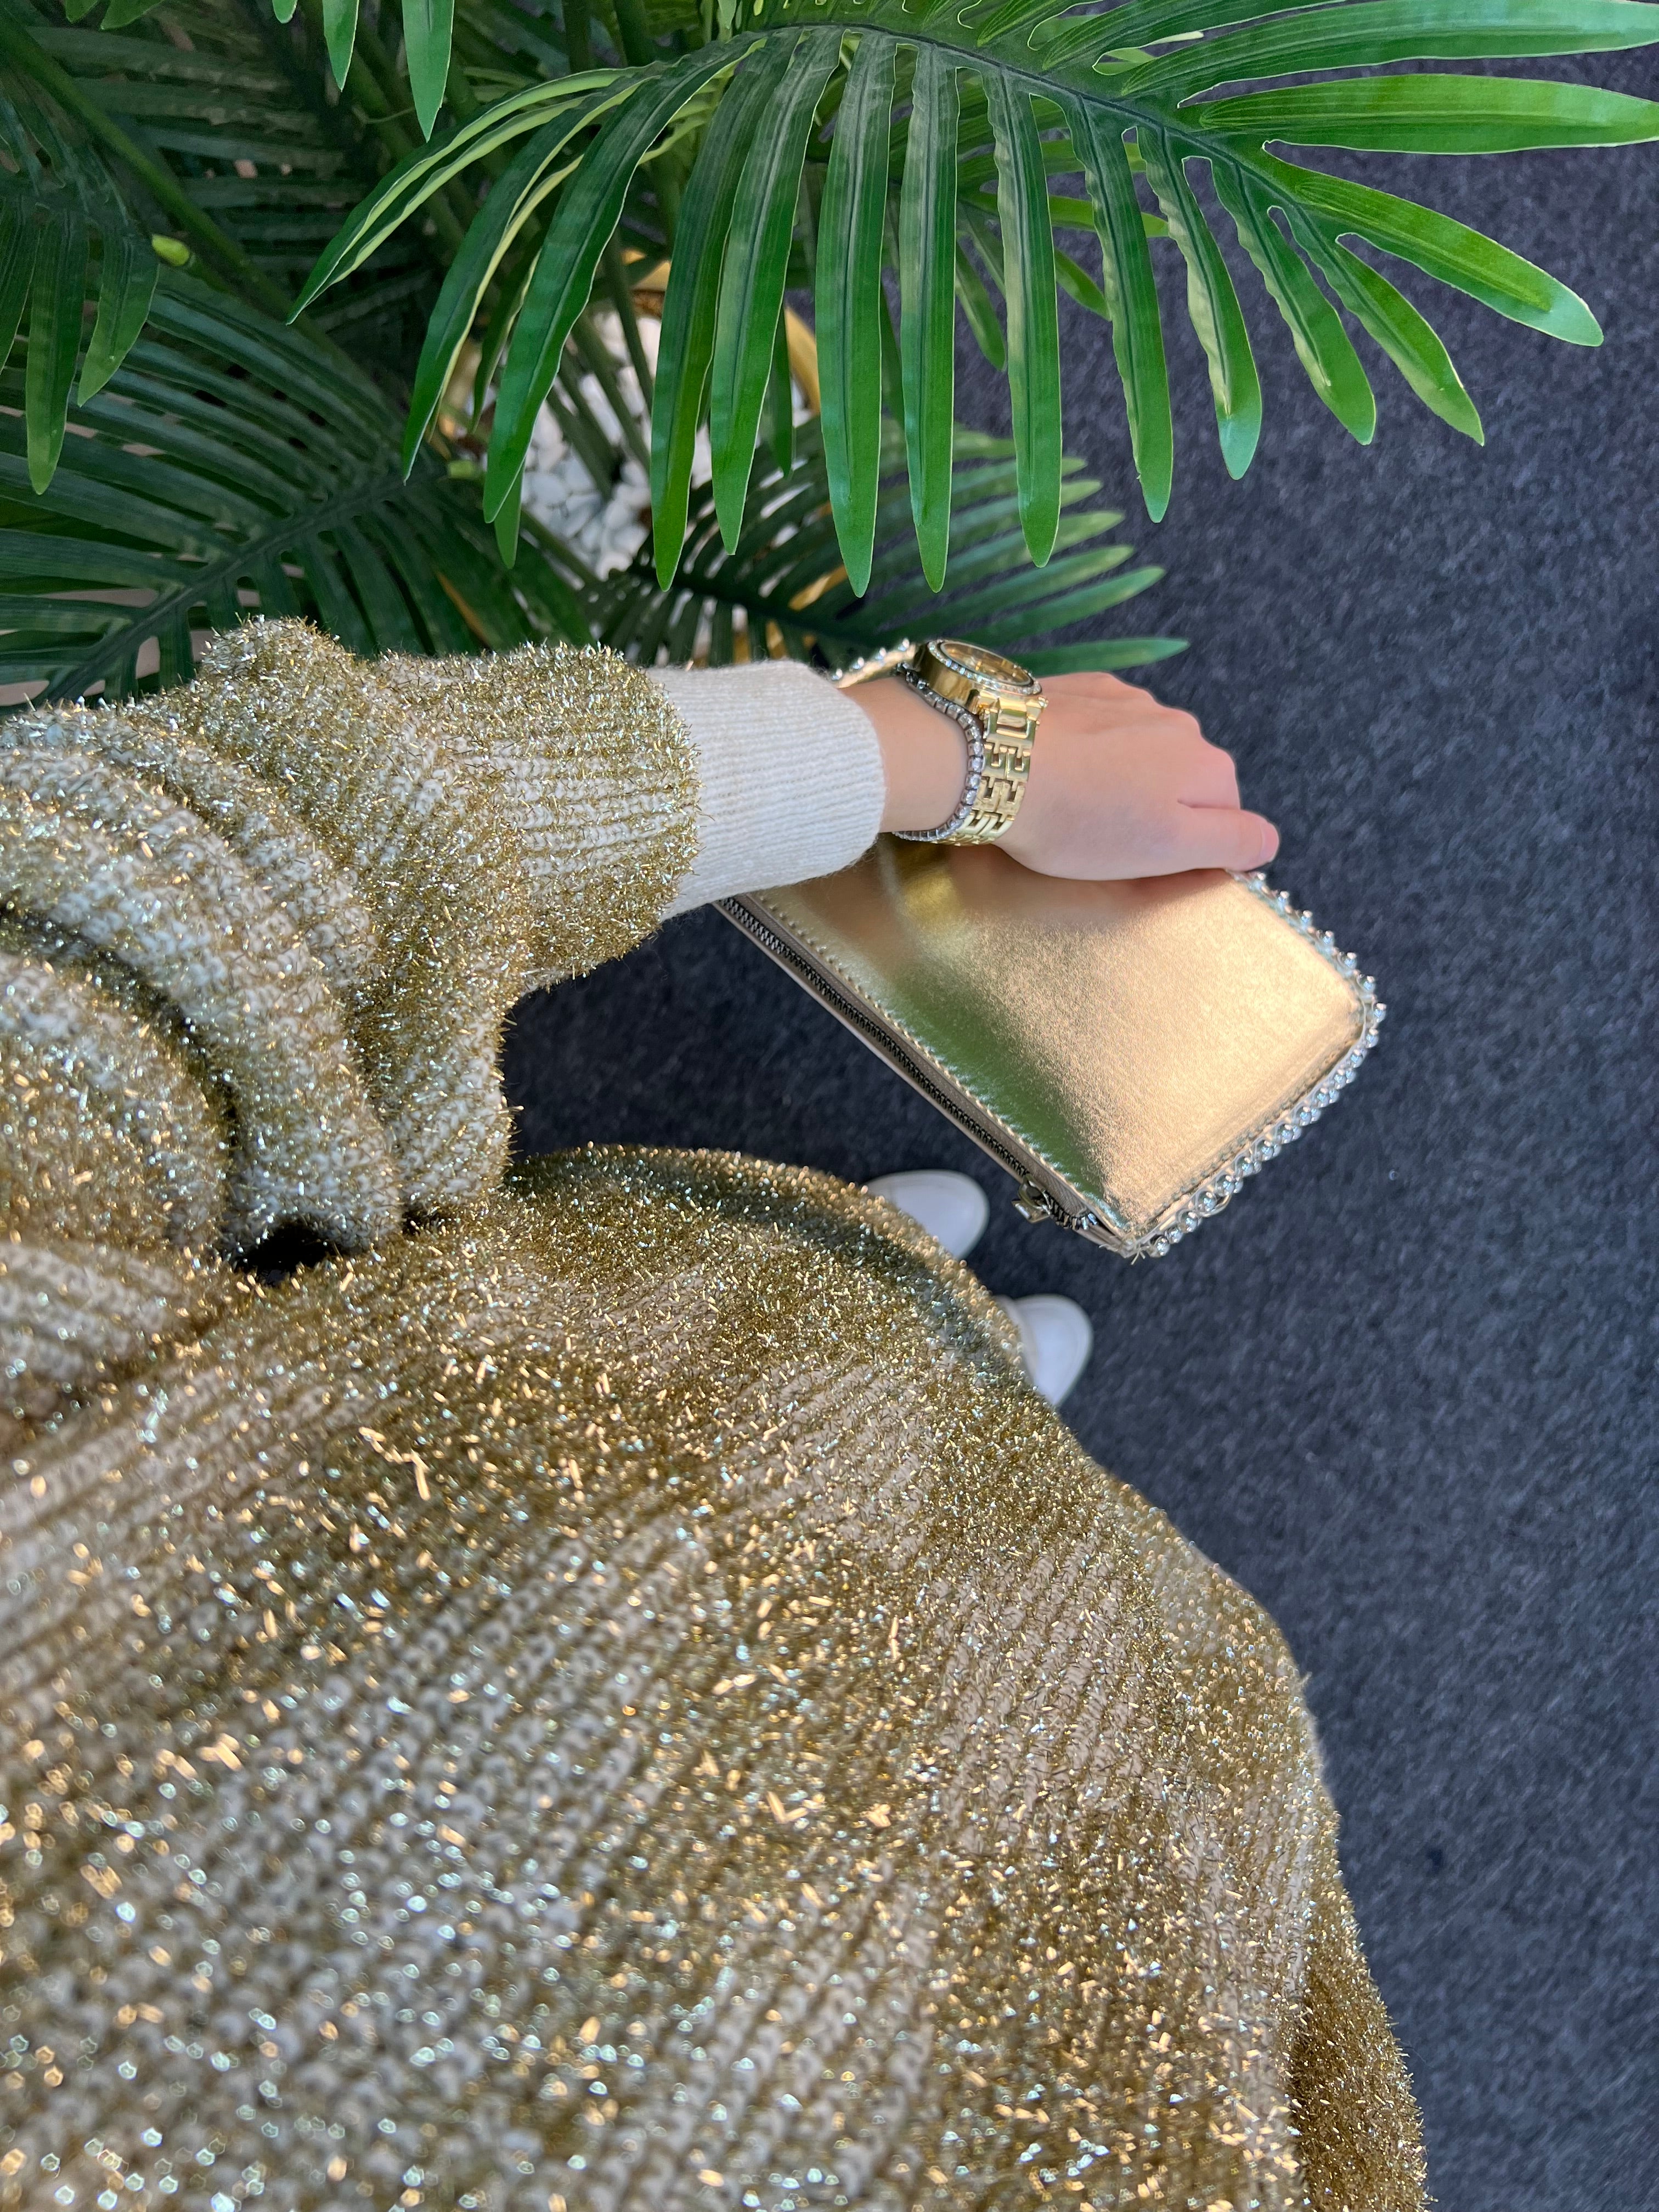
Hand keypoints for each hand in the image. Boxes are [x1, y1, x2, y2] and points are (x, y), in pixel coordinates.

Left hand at [858, 668, 1278, 880]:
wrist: (990, 762)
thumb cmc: (1079, 820)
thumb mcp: (1166, 849)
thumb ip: (1230, 843)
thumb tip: (1266, 841)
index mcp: (1209, 768)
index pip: (1225, 823)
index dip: (1185, 851)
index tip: (1140, 860)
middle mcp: (1181, 724)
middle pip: (1182, 786)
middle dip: (1151, 813)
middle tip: (1100, 839)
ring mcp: (1131, 700)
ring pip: (1141, 755)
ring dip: (1117, 780)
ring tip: (1071, 803)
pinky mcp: (1083, 688)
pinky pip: (1101, 728)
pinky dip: (1087, 750)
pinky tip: (1054, 768)